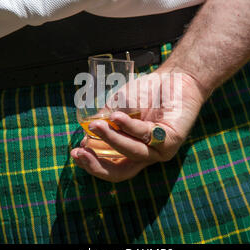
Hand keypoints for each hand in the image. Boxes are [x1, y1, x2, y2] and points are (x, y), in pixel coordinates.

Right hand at [71, 68, 208, 182]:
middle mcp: (146, 155)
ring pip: (132, 153)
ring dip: (111, 139)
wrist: (173, 77)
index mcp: (132, 150)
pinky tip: (117, 116)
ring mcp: (160, 150)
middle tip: (80, 153)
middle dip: (97, 165)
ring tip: (96, 125)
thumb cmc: (146, 93)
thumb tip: (86, 138)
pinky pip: (146, 136)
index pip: (111, 167)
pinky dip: (129, 127)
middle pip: (120, 172)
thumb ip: (105, 123)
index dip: (92, 164)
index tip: (75, 152)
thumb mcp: (117, 107)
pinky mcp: (171, 140)